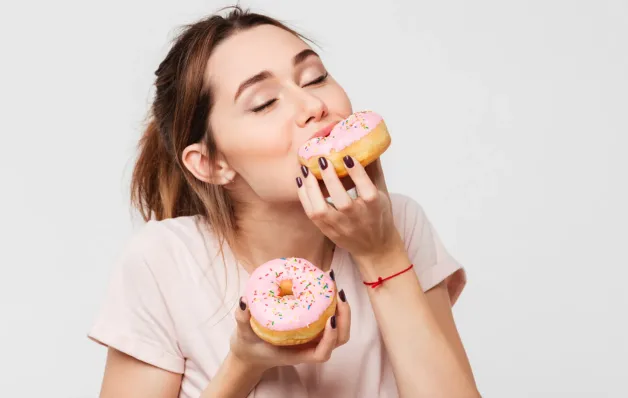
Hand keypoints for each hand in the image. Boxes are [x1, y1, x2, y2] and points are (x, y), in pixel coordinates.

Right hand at [230, 292, 350, 371]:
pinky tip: (323, 283)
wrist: (250, 352)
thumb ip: (241, 319)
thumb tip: (244, 300)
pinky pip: (328, 316)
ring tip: (333, 284)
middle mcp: (309, 346)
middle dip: (343, 316)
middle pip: (339, 338)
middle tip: (337, 292)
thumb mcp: (242, 334)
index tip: (331, 319)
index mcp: (297, 353)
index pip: (322, 353)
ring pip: (338, 328)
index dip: (331, 338)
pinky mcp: (312, 327)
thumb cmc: (249, 346)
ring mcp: (313, 337)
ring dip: (341, 307)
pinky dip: (331, 302)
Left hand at [296, 156, 403, 261]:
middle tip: (322, 159)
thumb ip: (374, 171)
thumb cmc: (379, 216)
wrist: (375, 247)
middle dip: (330, 179)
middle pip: (342, 200)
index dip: (356, 172)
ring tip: (306, 170)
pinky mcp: (327, 231)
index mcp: (374, 207)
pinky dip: (304, 197)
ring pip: (321, 210)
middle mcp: (357, 218)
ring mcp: (340, 226)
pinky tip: (301, 182)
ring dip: (311, 188)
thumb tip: (367, 146)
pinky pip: (312, 214)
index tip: (347, 156)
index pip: (366, 189)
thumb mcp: (382, 193)